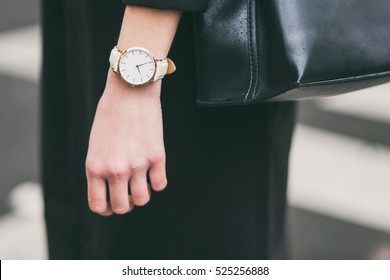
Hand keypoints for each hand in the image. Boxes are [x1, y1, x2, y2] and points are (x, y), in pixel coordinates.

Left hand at [85, 70, 166, 215]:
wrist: (130, 91)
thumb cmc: (110, 114)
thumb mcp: (96, 144)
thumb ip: (101, 168)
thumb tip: (114, 188)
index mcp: (95, 167)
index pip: (98, 205)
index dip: (106, 209)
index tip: (112, 204)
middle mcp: (115, 170)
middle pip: (122, 207)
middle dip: (126, 204)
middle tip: (128, 194)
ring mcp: (138, 165)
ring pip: (143, 199)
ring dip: (142, 194)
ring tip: (141, 181)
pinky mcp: (157, 156)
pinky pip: (160, 185)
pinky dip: (157, 181)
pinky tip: (154, 170)